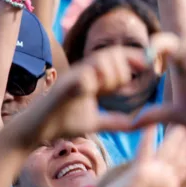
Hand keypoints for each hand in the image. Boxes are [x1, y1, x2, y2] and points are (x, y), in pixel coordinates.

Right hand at [8, 35, 178, 147]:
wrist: (33, 131)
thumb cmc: (61, 124)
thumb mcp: (95, 123)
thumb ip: (114, 122)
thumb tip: (135, 124)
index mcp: (93, 78)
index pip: (117, 59)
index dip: (135, 59)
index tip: (151, 67)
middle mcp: (83, 73)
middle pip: (111, 55)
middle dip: (123, 69)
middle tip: (120, 87)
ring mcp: (72, 78)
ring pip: (98, 61)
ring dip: (110, 74)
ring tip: (106, 90)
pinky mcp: (62, 87)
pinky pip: (81, 76)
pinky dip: (92, 80)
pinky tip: (94, 90)